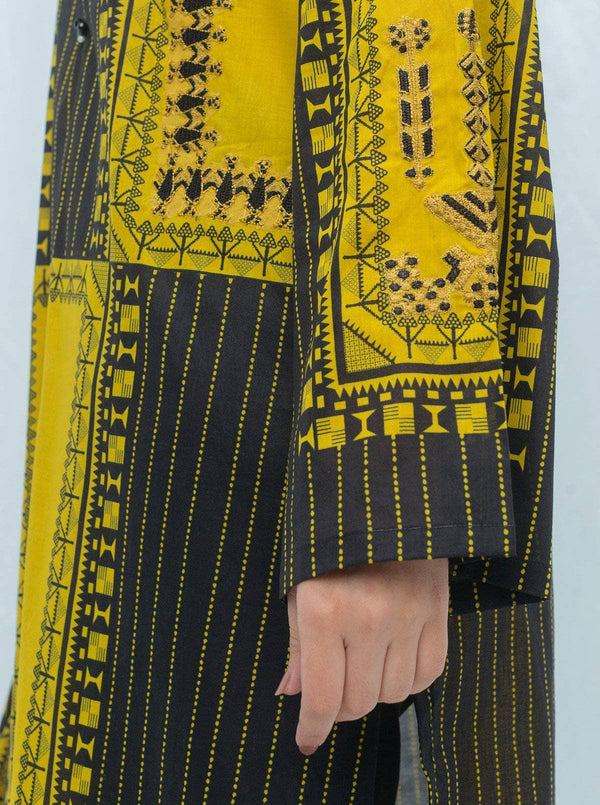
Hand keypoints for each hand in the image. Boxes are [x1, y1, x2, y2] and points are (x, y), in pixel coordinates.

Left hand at [275, 558, 448, 754]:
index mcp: (324, 610)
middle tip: (333, 685)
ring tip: (363, 661)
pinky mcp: (438, 612)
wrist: (383, 503)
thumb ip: (297, 645)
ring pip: (394, 694)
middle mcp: (368, 618)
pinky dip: (409, 678)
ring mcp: (409, 616)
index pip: (322, 696)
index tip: (306, 742)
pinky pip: (428, 675)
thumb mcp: (301, 588)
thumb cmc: (331, 547)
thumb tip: (292, 693)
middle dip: (340, 706)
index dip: (312, 728)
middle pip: (358, 702)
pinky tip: (393, 656)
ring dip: (375, 690)